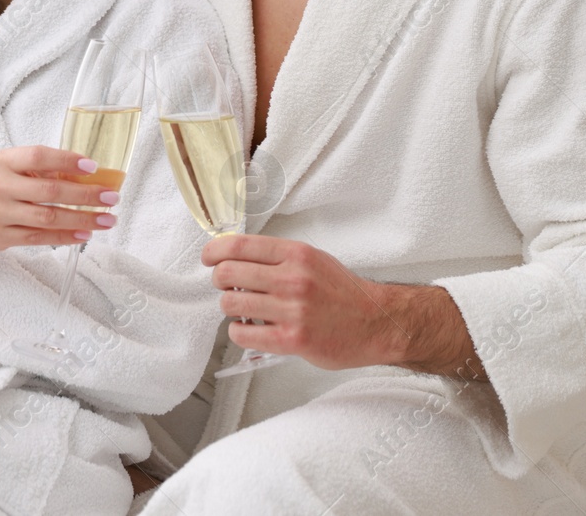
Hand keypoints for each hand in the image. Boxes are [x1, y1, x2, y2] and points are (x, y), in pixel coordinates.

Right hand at [0, 146, 119, 258]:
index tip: (93, 166)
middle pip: (49, 190)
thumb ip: (41, 169)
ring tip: (107, 219)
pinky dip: (66, 236)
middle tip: (111, 197)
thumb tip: (89, 174)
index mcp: (3, 161)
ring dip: (82, 219)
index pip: (37, 157)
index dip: (66, 160)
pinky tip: (85, 234)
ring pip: (48, 217)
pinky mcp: (0, 237)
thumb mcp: (11, 167)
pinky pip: (39, 238)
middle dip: (85, 194)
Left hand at [201, 234, 404, 370]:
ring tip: (242, 309)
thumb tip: (236, 258)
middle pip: (227, 273)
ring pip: (231, 303)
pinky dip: (239, 332)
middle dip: (219, 280)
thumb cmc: (344, 293)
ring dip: (229, 307)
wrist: (377, 323)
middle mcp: (293, 279)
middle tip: (226, 286)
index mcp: (296, 254)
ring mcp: (292, 310)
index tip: (208, 258)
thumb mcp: (314, 260)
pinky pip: (243, 334)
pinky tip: (251, 329)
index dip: (214, 252)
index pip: (239, 245)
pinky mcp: (292, 340)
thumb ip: (278, 258)